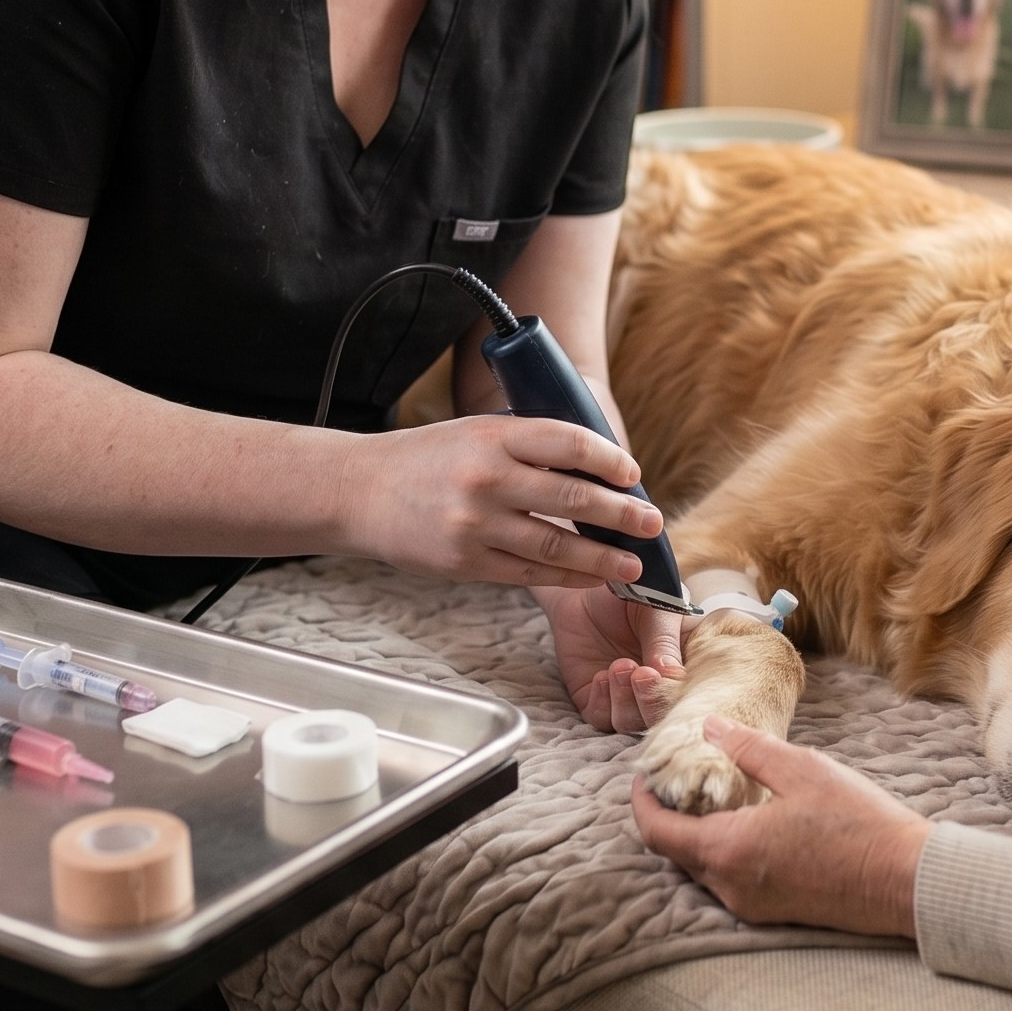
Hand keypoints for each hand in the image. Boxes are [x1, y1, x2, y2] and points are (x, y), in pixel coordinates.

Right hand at [340, 415, 664, 586]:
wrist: (360, 491)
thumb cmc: (427, 458)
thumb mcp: (475, 432)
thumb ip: (527, 445)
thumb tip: (595, 467)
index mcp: (493, 436)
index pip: (569, 441)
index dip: (609, 459)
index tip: (633, 472)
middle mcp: (486, 478)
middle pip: (573, 496)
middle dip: (621, 512)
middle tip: (652, 522)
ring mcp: (475, 524)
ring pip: (556, 544)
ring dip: (602, 557)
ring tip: (631, 564)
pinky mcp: (466, 562)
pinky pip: (529, 574)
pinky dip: (565, 577)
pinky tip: (589, 578)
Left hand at [538, 584, 683, 732]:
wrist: (588, 589)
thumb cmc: (633, 593)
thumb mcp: (656, 609)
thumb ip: (664, 641)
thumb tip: (670, 675)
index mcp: (685, 667)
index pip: (691, 697)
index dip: (679, 695)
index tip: (662, 673)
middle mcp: (659, 689)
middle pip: (661, 719)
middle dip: (650, 702)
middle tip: (641, 673)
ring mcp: (628, 696)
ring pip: (630, 724)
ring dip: (625, 701)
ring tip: (619, 666)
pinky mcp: (597, 699)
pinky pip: (601, 718)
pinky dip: (602, 702)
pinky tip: (601, 676)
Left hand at [632, 718, 928, 933]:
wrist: (906, 882)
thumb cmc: (858, 823)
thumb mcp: (802, 769)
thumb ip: (747, 748)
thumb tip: (708, 727)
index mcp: (728, 850)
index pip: (657, 832)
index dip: (641, 802)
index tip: (642, 775)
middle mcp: (731, 887)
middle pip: (675, 853)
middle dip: (665, 816)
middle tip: (673, 779)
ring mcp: (751, 906)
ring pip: (701, 869)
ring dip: (694, 835)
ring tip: (706, 796)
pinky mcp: (773, 913)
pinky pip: (728, 882)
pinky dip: (721, 852)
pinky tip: (742, 824)